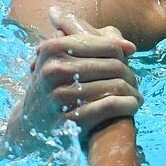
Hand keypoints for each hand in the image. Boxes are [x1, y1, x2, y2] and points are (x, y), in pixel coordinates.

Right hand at [22, 5, 140, 137]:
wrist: (30, 125)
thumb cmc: (53, 85)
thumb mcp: (60, 57)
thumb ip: (92, 41)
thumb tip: (130, 46)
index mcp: (54, 49)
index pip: (106, 45)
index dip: (122, 52)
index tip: (130, 58)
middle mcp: (55, 70)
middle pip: (114, 66)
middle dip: (130, 74)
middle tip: (135, 82)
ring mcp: (61, 96)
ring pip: (115, 85)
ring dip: (132, 92)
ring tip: (136, 95)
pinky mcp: (70, 120)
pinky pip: (110, 106)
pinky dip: (128, 105)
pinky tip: (132, 106)